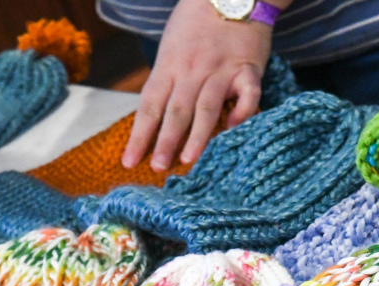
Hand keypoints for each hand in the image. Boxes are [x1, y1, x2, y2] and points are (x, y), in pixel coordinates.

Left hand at [123, 0, 272, 170]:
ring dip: (198, 135)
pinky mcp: (248, 68)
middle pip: (176, 110)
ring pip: (207, 106)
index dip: (139, 136)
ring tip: (189, 160)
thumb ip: (166, 81)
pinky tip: (234, 129)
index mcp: (169, 66)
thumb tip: (154, 120)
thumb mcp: (170, 48)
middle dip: (165, 141)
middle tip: (158, 168)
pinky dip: (242, 112)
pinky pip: (247, 94)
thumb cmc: (195, 23)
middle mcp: (193, 69)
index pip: (149, 106)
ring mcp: (221, 69)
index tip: (129, 161)